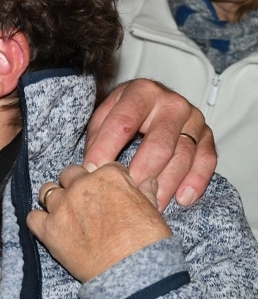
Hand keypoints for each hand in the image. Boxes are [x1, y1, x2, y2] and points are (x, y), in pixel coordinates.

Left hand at [26, 163, 172, 282]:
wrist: (132, 272)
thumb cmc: (147, 243)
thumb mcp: (153, 212)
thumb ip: (144, 193)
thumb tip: (147, 181)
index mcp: (109, 176)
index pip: (104, 168)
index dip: (107, 181)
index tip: (108, 193)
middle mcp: (81, 186)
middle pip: (71, 174)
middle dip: (77, 184)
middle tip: (84, 201)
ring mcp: (62, 207)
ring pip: (47, 191)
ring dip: (54, 199)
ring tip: (64, 212)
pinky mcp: (48, 229)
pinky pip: (32, 217)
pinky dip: (39, 221)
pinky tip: (49, 228)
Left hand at [85, 79, 215, 208]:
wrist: (151, 103)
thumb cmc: (123, 114)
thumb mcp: (104, 116)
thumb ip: (97, 138)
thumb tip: (91, 168)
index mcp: (141, 92)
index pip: (123, 122)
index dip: (106, 148)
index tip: (93, 171)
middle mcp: (171, 103)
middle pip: (158, 144)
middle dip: (142, 172)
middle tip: (127, 195)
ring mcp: (193, 119)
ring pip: (183, 155)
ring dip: (167, 184)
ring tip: (151, 205)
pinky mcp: (207, 136)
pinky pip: (207, 160)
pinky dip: (196, 181)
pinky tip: (182, 199)